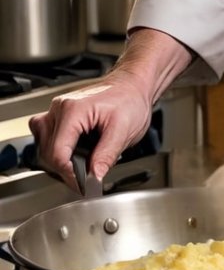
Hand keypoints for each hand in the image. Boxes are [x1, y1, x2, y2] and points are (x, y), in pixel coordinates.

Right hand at [29, 70, 154, 191]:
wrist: (133, 85)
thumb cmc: (131, 99)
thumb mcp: (124, 131)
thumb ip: (106, 156)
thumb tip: (94, 177)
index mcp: (73, 110)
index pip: (57, 154)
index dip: (69, 174)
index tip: (83, 185)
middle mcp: (59, 108)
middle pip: (47, 152)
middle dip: (66, 169)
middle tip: (86, 178)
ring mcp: (57, 110)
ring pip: (43, 146)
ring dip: (59, 160)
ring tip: (81, 165)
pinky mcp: (60, 114)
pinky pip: (47, 138)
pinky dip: (58, 150)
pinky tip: (74, 153)